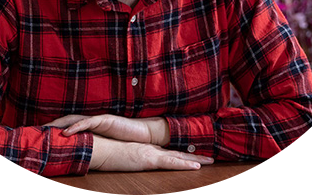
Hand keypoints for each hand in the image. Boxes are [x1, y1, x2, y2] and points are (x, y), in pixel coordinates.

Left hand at [48, 113, 168, 145]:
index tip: (40, 134)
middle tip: (36, 130)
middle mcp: (91, 120)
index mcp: (90, 126)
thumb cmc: (124, 140)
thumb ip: (92, 145)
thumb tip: (79, 156)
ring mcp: (98, 119)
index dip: (54, 128)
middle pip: (67, 119)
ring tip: (46, 129)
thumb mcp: (104, 144)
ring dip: (59, 123)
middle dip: (51, 124)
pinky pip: (88, 122)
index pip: (68, 124)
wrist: (142, 133)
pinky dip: (76, 126)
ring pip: (74, 119)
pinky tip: (66, 132)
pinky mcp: (105, 120)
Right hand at [89, 135, 213, 171]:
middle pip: (177, 153)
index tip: (193, 156)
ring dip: (195, 160)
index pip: (168, 151)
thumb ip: (126, 157)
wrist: (100, 145)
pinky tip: (196, 167)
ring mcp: (151, 153)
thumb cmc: (106, 151)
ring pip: (178, 157)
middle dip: (194, 156)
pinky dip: (183, 164)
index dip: (181, 154)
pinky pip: (170, 163)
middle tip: (210, 159)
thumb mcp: (119, 156)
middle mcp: (151, 149)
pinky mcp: (149, 159)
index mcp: (146, 148)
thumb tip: (128, 160)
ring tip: (210, 162)